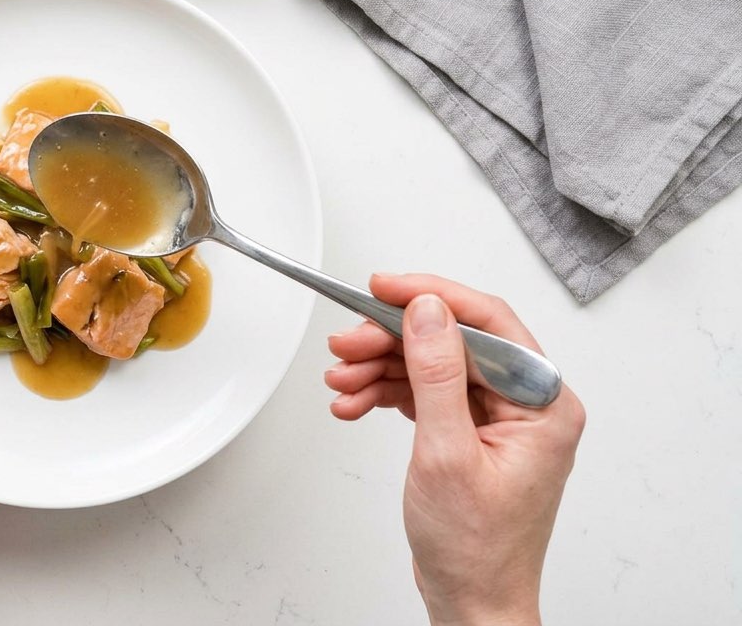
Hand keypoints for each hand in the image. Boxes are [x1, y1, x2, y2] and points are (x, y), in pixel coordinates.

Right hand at [324, 274, 585, 625]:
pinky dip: (385, 393)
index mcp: (543, 402)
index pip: (487, 323)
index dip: (431, 297)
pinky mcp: (470, 432)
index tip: (384, 288)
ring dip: (379, 368)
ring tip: (340, 382)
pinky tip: (353, 402)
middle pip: (450, 341)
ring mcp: (497, 418)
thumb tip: (428, 312)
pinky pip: (424, 393)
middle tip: (346, 344)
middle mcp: (526, 403)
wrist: (472, 600)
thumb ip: (436, 375)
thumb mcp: (446, 454)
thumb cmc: (476, 547)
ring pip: (430, 365)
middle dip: (391, 340)